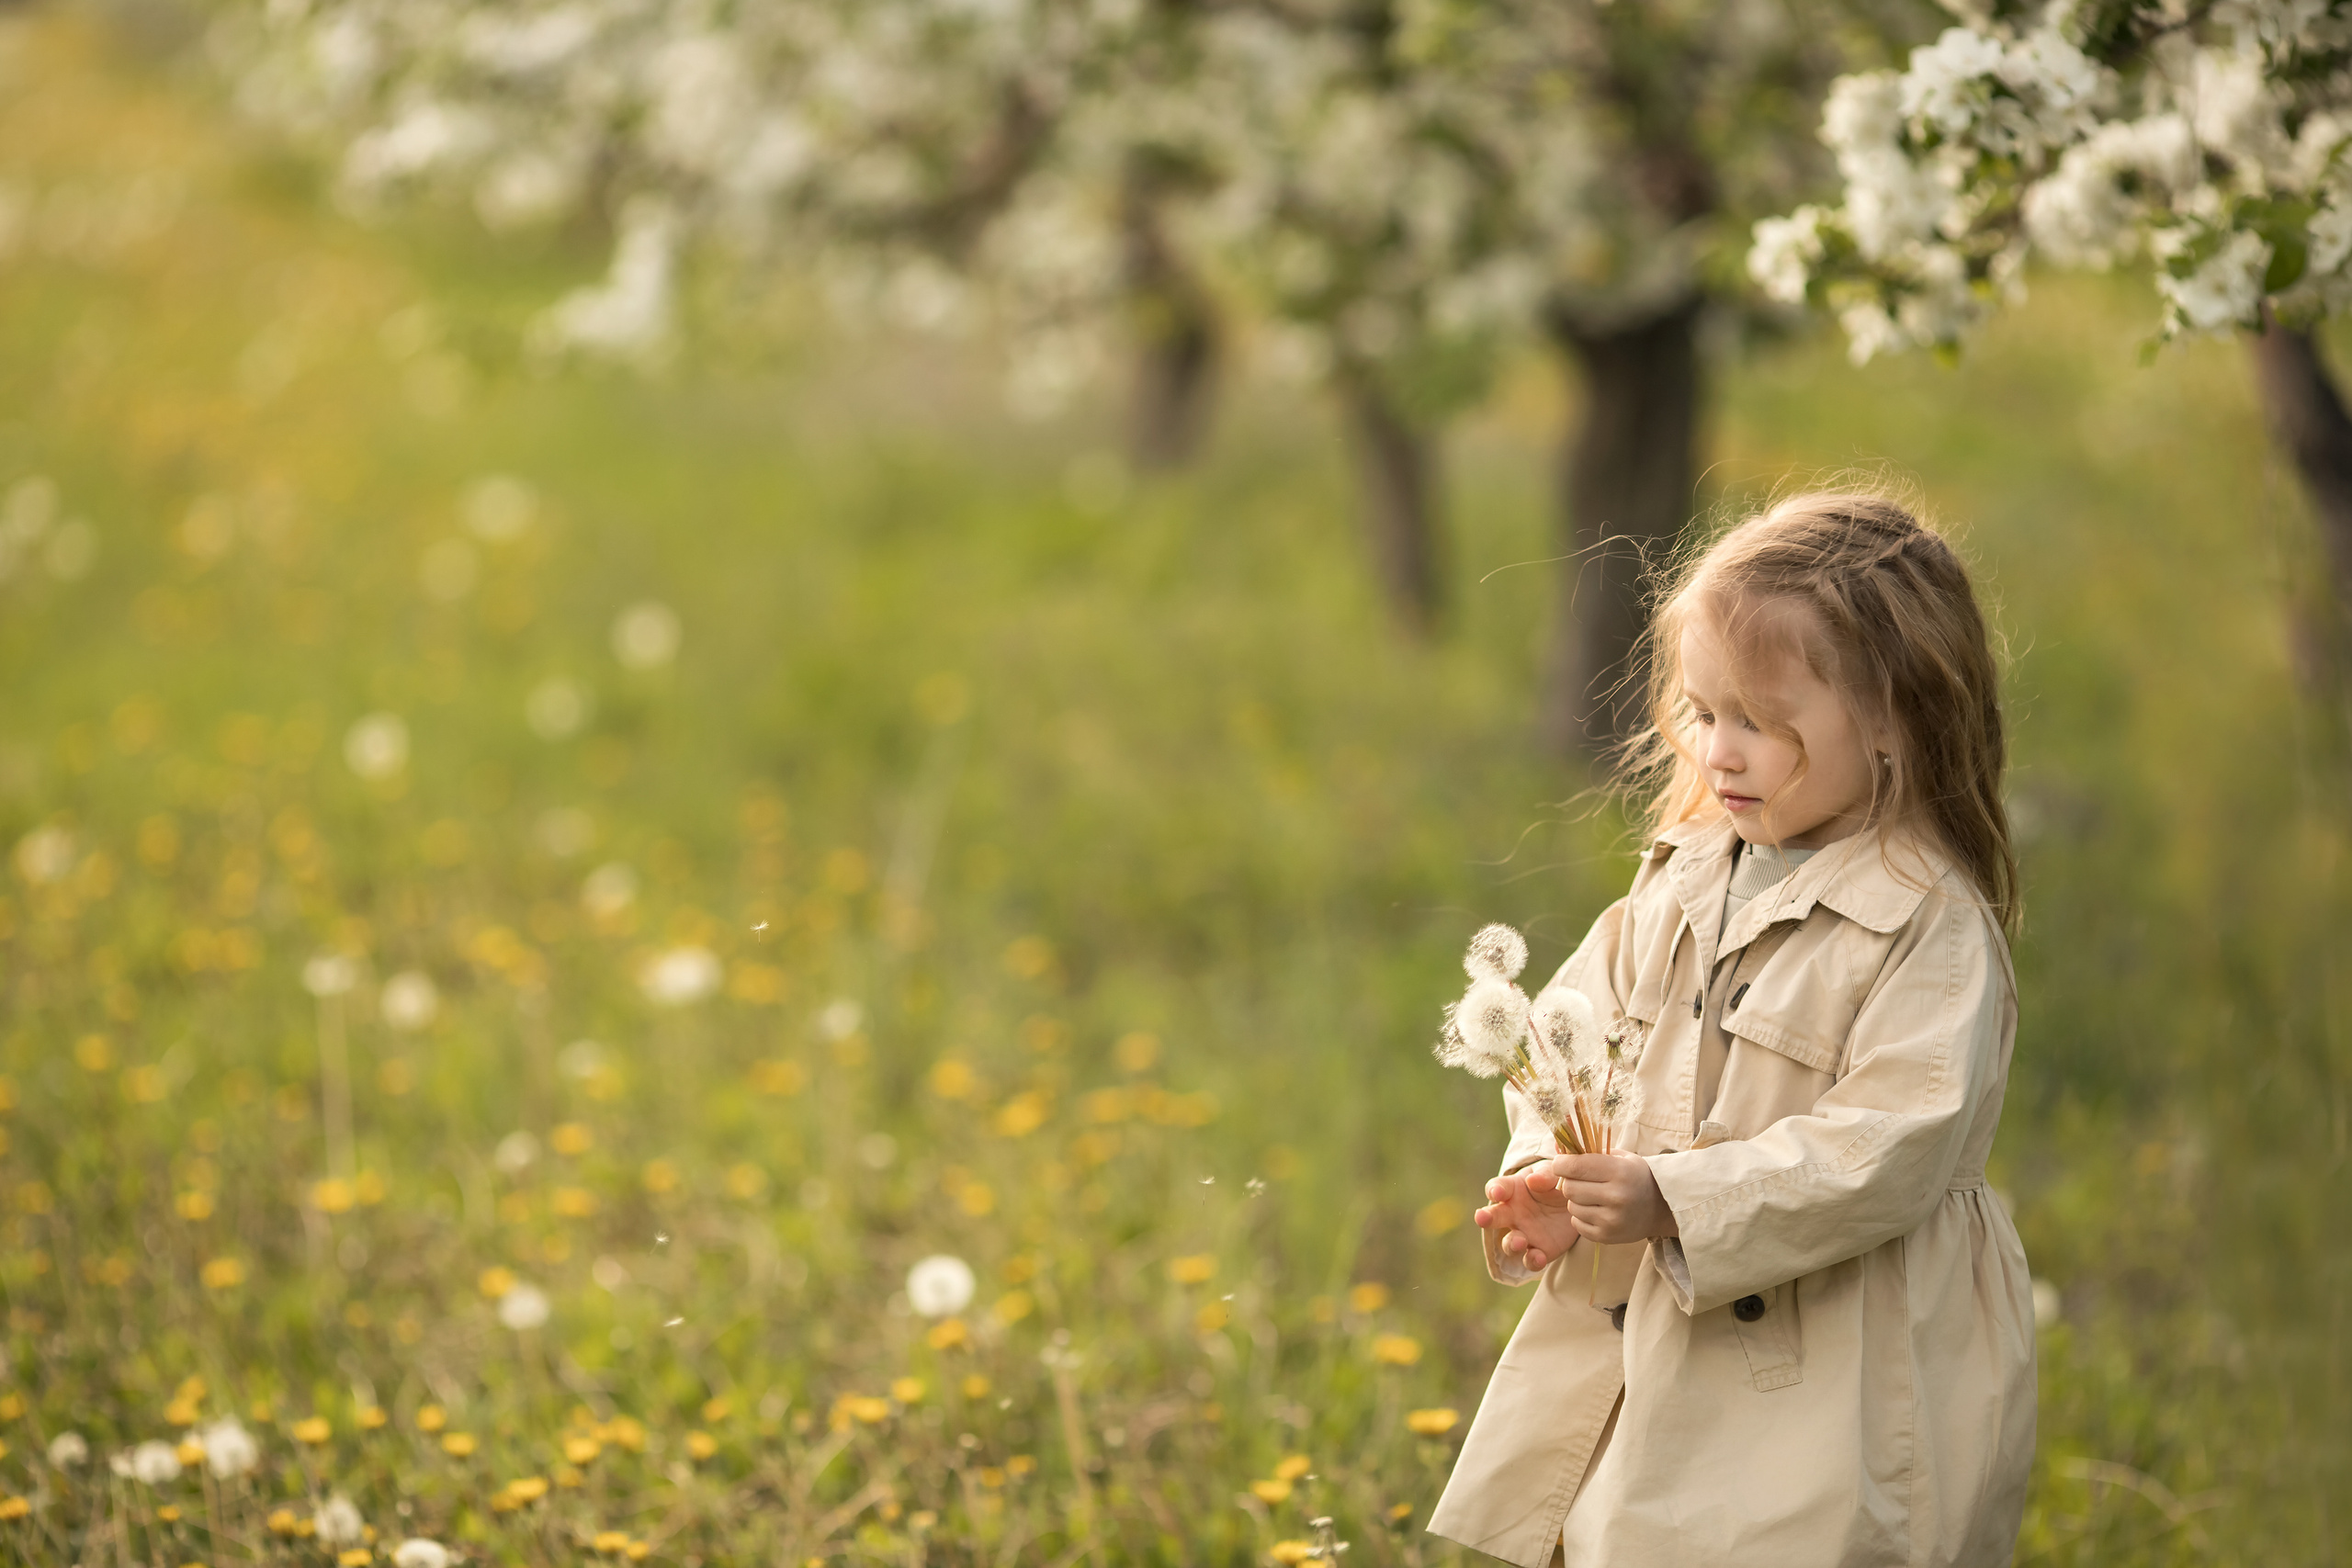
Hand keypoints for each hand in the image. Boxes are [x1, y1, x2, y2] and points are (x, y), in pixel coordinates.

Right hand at [1474, 1169, 1579, 1272]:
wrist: (1576, 1205)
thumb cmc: (1556, 1185)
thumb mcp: (1553, 1174)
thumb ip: (1545, 1175)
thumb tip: (1533, 1181)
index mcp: (1513, 1190)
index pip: (1498, 1188)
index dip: (1495, 1190)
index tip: (1497, 1192)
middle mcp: (1513, 1214)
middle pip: (1495, 1217)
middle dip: (1487, 1218)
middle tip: (1481, 1218)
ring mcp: (1524, 1234)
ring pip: (1510, 1243)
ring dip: (1512, 1244)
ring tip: (1520, 1242)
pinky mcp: (1539, 1251)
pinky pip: (1530, 1260)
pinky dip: (1532, 1261)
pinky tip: (1539, 1257)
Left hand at [1543, 1153, 1678, 1243]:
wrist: (1661, 1207)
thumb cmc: (1634, 1176)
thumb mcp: (1618, 1156)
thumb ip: (1587, 1148)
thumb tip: (1557, 1140)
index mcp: (1619, 1172)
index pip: (1575, 1166)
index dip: (1561, 1163)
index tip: (1562, 1162)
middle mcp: (1617, 1197)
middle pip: (1569, 1188)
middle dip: (1570, 1181)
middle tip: (1580, 1179)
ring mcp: (1612, 1220)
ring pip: (1572, 1206)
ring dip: (1577, 1200)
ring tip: (1593, 1195)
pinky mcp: (1607, 1236)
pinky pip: (1577, 1223)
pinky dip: (1581, 1216)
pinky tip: (1596, 1210)